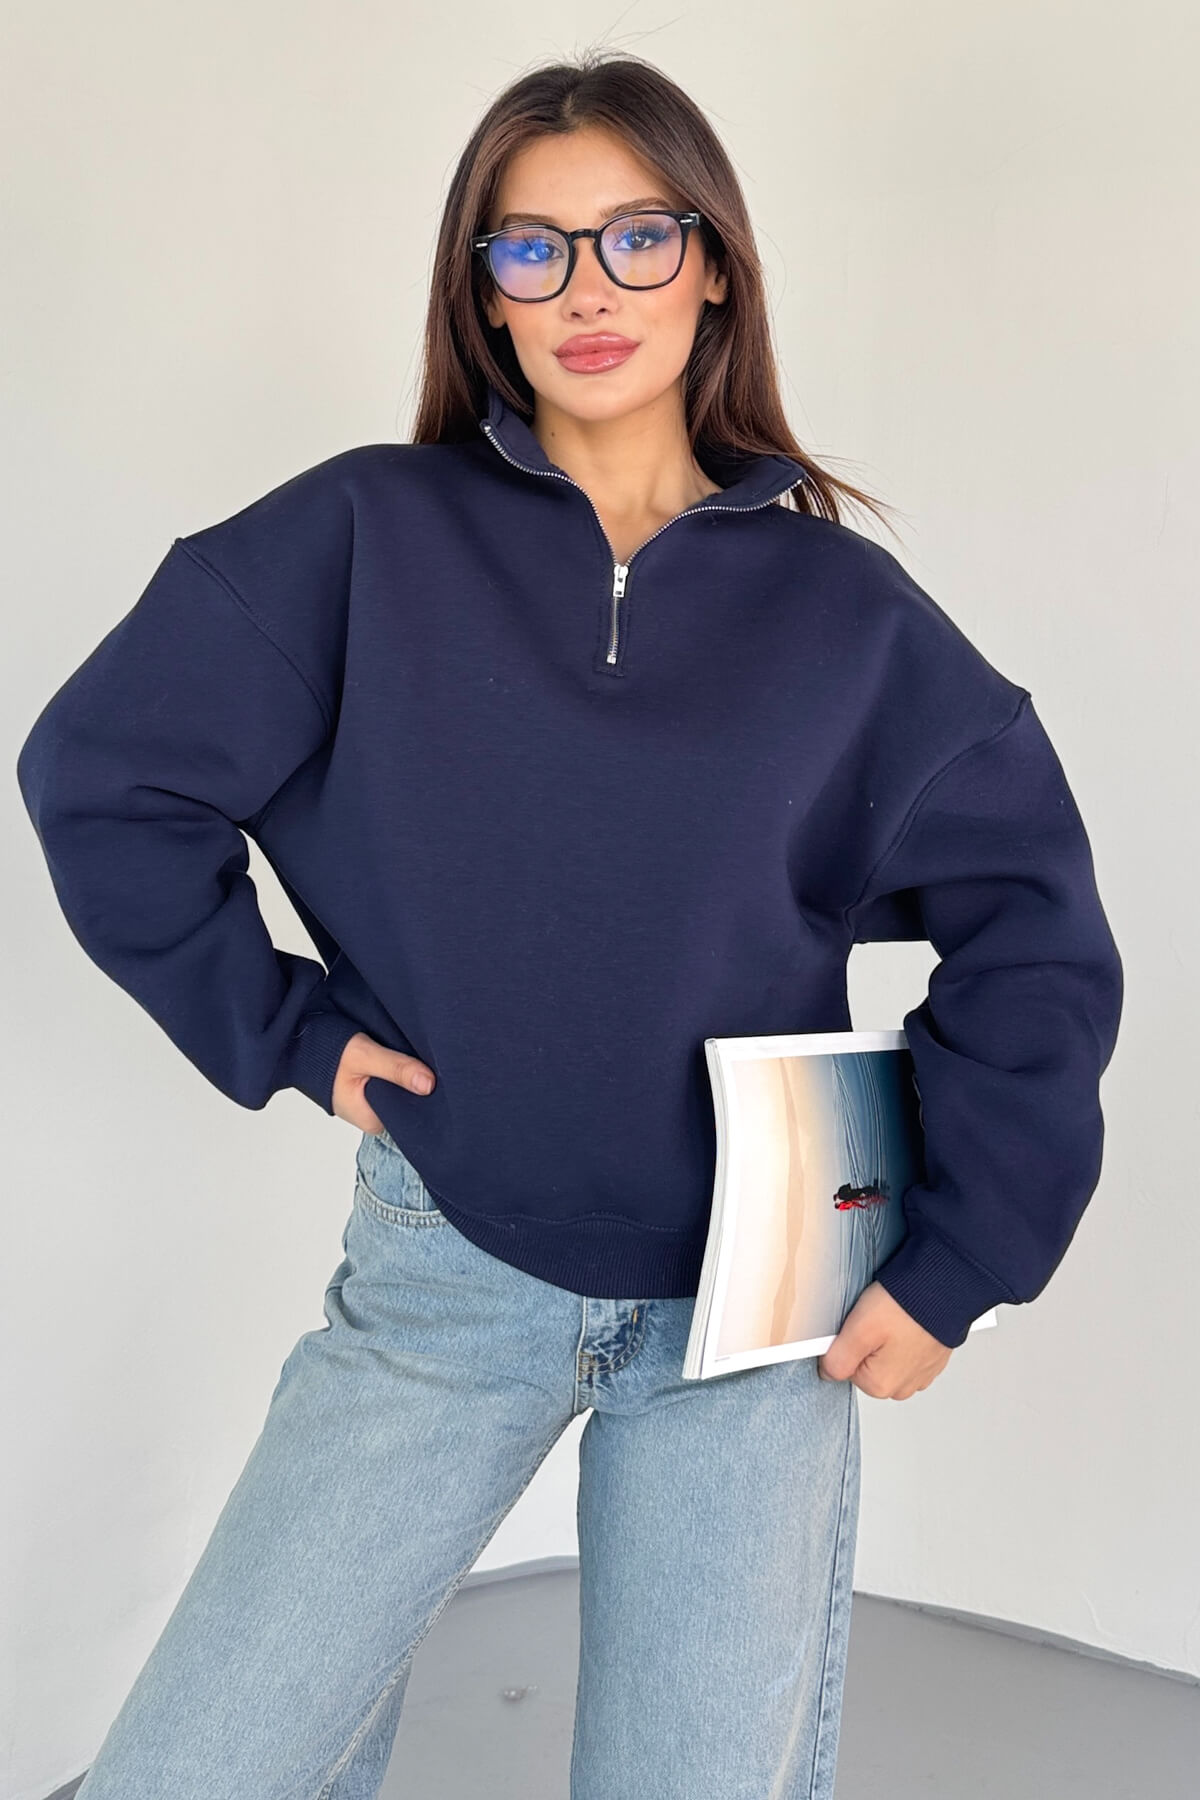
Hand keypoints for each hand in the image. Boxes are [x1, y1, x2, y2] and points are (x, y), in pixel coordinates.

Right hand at [331, 1032, 436, 1132]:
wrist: (301, 1045)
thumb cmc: (325, 1053)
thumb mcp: (364, 1056)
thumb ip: (395, 1069)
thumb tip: (429, 1084)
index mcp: (372, 1121)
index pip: (412, 1113)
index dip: (425, 1094)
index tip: (433, 1075)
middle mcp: (373, 1118)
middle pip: (408, 1102)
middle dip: (415, 1083)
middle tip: (420, 1060)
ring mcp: (370, 1105)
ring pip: (400, 1092)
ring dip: (405, 1075)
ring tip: (406, 1057)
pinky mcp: (369, 1092)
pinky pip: (391, 1084)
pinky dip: (395, 1072)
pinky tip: (396, 1059)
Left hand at [816, 1281, 952, 1398]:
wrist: (946, 1288)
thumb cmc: (906, 1306)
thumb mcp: (859, 1330)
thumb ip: (837, 1359)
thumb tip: (827, 1372)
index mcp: (881, 1386)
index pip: (845, 1368)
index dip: (847, 1342)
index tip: (859, 1326)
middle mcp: (903, 1387)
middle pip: (867, 1366)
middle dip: (868, 1343)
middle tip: (877, 1319)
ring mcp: (920, 1374)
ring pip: (887, 1358)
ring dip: (888, 1339)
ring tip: (894, 1317)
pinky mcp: (932, 1359)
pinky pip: (908, 1351)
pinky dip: (906, 1336)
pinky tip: (908, 1320)